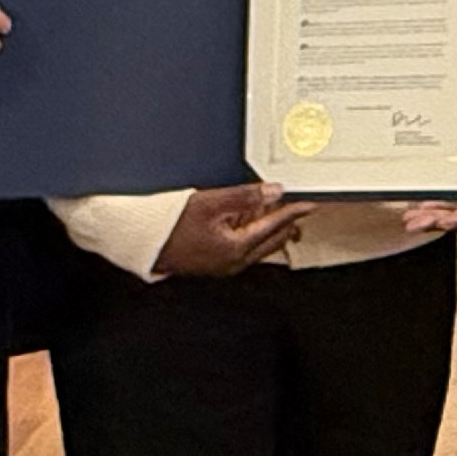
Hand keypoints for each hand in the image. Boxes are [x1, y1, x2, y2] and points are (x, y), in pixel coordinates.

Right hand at [157, 182, 310, 277]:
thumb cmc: (171, 226)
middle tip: (288, 200)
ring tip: (261, 204)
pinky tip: (241, 216)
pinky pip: (246, 246)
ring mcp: (228, 265)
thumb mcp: (210, 203)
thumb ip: (245, 196)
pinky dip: (251, 231)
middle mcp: (237, 262)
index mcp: (238, 249)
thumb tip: (273, 191)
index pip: (276, 226)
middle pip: (274, 239)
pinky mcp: (219, 263)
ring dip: (266, 224)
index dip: (294, 211)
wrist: (147, 243)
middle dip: (284, 219)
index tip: (309, 204)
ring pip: (261, 244)